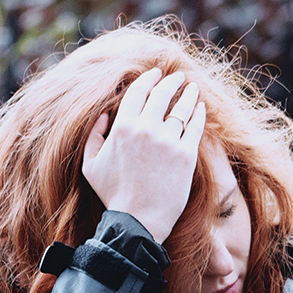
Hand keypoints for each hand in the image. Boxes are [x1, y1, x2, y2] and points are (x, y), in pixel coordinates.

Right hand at [81, 68, 204, 244]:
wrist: (138, 219)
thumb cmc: (114, 194)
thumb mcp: (91, 164)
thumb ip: (94, 136)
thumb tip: (104, 115)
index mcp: (121, 126)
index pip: (138, 92)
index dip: (148, 79)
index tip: (156, 73)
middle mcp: (146, 129)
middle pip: (161, 95)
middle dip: (171, 81)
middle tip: (179, 76)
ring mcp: (168, 141)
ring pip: (181, 108)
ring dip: (188, 94)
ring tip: (193, 88)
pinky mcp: (186, 155)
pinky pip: (196, 127)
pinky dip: (199, 114)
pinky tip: (201, 108)